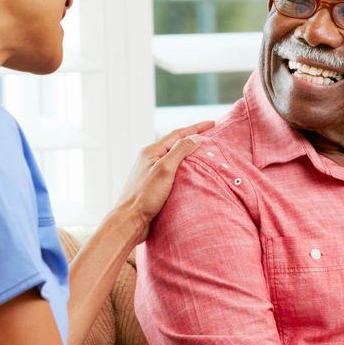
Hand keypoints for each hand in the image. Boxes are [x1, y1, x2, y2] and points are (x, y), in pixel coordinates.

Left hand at [115, 121, 214, 242]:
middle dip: (193, 137)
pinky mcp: (155, 185)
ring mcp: (152, 172)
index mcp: (151, 151)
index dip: (197, 128)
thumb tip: (195, 137)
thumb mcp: (165, 169)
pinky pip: (173, 169)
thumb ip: (180, 151)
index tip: (213, 124)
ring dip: (189, 152)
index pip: (178, 134)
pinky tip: (192, 172)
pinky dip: (185, 166)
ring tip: (204, 151)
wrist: (130, 220)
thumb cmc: (145, 196)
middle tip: (211, 135)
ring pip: (174, 157)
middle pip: (176, 143)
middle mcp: (151, 159)